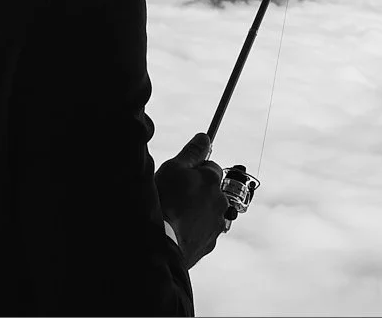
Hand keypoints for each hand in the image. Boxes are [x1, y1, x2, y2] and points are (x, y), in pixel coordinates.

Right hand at [154, 133, 230, 268]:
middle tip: (175, 196)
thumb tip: (205, 137)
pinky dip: (194, 229)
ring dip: (197, 210)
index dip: (193, 171)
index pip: (210, 167)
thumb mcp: (173, 168)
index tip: (179, 178)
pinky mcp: (210, 243)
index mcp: (213, 179)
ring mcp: (217, 223)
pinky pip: (204, 230)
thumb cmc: (165, 201)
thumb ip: (192, 152)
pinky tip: (177, 230)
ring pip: (208, 210)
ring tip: (175, 215)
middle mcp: (221, 200)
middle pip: (211, 189)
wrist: (160, 244)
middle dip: (198, 191)